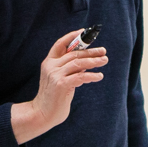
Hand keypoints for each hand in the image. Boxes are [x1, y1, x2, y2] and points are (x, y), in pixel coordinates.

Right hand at [11, 29, 108, 144]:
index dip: (72, 37)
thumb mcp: (60, 79)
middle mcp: (51, 66)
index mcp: (48, 62)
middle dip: (90, 51)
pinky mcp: (61, 85)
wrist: (42, 114)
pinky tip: (99, 76)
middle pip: (74, 53)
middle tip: (103, 51)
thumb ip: (70, 69)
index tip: (84, 32)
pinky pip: (80, 76)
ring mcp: (55, 75)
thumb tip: (86, 62)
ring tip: (105, 60)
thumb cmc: (53, 97)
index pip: (60, 44)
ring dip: (94, 61)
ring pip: (78, 63)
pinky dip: (92, 75)